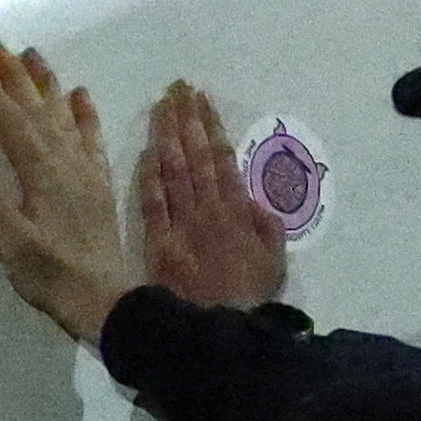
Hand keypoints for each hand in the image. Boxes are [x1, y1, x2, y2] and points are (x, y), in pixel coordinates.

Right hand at [0, 41, 140, 345]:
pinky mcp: (98, 182)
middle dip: (13, 75)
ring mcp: (85, 170)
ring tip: (32, 54)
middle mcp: (65, 162)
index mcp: (41, 174)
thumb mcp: (12, 246)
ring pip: (64, 114)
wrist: (104, 298)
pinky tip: (79, 94)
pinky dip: (84, 113)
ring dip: (47, 83)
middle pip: (36, 109)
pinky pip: (92, 137)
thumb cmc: (51, 276)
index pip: (10, 123)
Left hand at [133, 82, 292, 312]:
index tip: (201, 99)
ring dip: (167, 136)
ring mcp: (184, 224)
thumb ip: (267, 227)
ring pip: (174, 171)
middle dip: (186, 119)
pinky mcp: (160, 242)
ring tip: (161, 106)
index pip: (222, 158)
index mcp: (238, 211)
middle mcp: (210, 209)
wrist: (219, 331)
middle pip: (195, 155)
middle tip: (176, 88)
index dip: (210, 125)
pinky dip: (150, 175)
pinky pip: (154, 203)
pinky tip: (147, 151)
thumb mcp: (274, 261)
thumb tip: (256, 197)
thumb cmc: (249, 297)